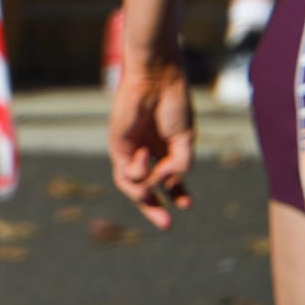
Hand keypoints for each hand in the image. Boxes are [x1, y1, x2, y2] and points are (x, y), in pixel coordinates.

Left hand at [108, 59, 194, 229]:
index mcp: (164, 149)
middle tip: (166, 225)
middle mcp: (146, 152)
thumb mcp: (185, 140)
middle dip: (154, 207)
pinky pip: (125, 172)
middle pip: (146, 188)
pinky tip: (146, 157)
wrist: (156, 79)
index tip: (187, 205)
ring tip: (154, 196)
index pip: (168, 180)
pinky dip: (137, 172)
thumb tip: (164, 183)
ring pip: (132, 185)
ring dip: (144, 195)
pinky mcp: (117, 146)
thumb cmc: (173, 104)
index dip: (177, 194)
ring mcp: (131, 150)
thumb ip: (180, 165)